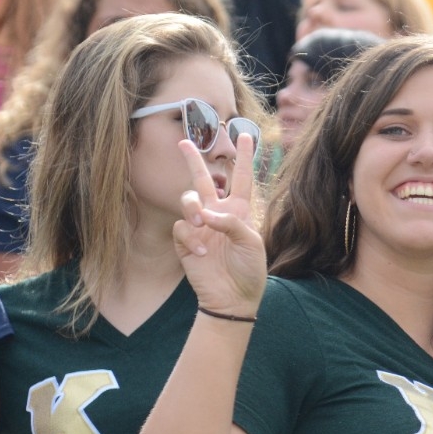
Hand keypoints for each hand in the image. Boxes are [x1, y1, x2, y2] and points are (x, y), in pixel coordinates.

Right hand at [174, 135, 265, 316]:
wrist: (233, 298)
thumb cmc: (249, 270)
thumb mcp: (251, 243)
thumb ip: (232, 222)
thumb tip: (206, 213)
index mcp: (239, 211)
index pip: (242, 178)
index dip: (244, 157)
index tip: (245, 135)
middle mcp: (217, 214)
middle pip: (204, 180)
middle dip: (193, 160)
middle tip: (184, 141)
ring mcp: (200, 227)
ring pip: (187, 199)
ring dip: (192, 207)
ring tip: (202, 223)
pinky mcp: (185, 242)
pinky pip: (181, 228)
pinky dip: (190, 237)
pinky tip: (202, 253)